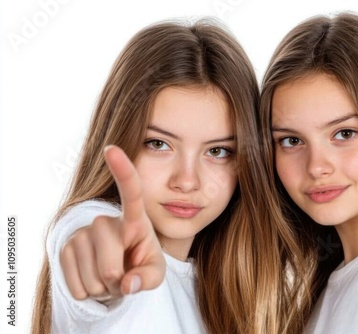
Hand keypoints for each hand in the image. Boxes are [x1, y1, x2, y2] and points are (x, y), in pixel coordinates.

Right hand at [60, 145, 165, 300]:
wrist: (115, 273)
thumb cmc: (140, 265)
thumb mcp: (154, 272)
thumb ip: (149, 278)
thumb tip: (128, 283)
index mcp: (134, 219)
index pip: (131, 192)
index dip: (122, 171)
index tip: (112, 149)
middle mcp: (105, 220)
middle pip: (110, 266)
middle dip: (118, 282)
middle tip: (122, 274)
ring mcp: (82, 232)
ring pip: (93, 280)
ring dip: (103, 288)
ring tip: (109, 275)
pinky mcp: (65, 247)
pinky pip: (77, 286)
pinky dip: (87, 292)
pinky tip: (93, 278)